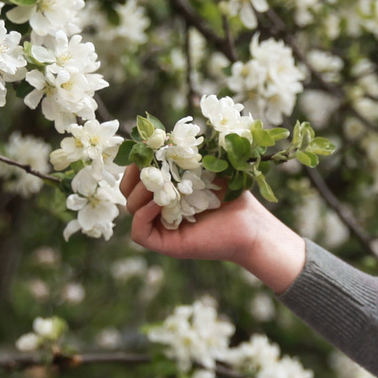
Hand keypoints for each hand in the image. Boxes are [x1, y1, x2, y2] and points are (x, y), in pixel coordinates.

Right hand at [121, 165, 306, 292]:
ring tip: (160, 183)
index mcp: (164, 189)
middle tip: (149, 167)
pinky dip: (144, 215)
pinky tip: (159, 202)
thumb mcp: (204, 166)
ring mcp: (160, 227)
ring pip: (131, 209)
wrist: (250, 222)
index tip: (146, 150)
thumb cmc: (231, 193)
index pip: (135, 176)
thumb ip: (182, 152)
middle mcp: (158, 209)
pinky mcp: (165, 244)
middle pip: (127, 192)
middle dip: (133, 176)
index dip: (135, 163)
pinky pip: (139, 232)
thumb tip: (161, 134)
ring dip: (140, 192)